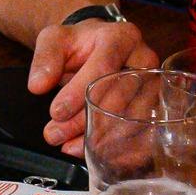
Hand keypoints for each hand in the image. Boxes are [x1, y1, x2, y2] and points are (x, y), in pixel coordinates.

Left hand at [28, 15, 156, 152]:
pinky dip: (121, 150)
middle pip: (118, 96)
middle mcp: (144, 60)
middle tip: (56, 135)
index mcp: (121, 38)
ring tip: (70, 147)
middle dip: (85, 120)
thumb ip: (45, 58)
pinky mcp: (156, 108)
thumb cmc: (79, 44)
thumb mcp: (55, 40)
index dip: (78, 93)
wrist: (98, 48)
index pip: (103, 67)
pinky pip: (144, 133)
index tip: (56, 112)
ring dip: (100, 138)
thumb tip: (39, 85)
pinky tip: (99, 157)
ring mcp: (154, 86)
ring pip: (133, 118)